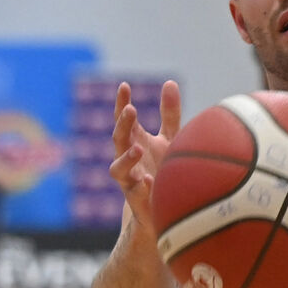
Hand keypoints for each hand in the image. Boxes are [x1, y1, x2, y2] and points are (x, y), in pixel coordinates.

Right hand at [109, 80, 180, 230]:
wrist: (161, 205)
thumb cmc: (164, 166)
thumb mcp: (169, 138)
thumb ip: (169, 113)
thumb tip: (170, 82)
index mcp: (135, 140)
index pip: (124, 119)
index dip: (121, 102)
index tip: (124, 85)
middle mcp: (127, 157)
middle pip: (119, 138)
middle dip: (122, 124)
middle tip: (130, 110)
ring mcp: (129, 178)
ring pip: (118, 167)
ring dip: (126, 157)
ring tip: (137, 148)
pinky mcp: (136, 197)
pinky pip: (134, 192)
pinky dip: (141, 186)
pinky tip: (151, 180)